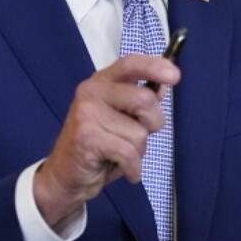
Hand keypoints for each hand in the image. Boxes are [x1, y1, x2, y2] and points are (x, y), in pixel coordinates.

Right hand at [33, 54, 179, 228]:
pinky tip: (122, 168)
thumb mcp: (120, 118)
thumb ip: (139, 100)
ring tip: (119, 154)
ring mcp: (87, 113)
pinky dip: (132, 168)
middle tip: (136, 137)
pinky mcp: (87, 137)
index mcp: (102, 82)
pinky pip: (129, 153)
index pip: (131, 64)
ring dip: (138, 151)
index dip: (154, 66)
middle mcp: (91, 92)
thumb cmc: (97, 147)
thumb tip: (162, 84)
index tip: (174, 75)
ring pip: (139, 133)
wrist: (65, 177)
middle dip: (152, 124)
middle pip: (144, 100)